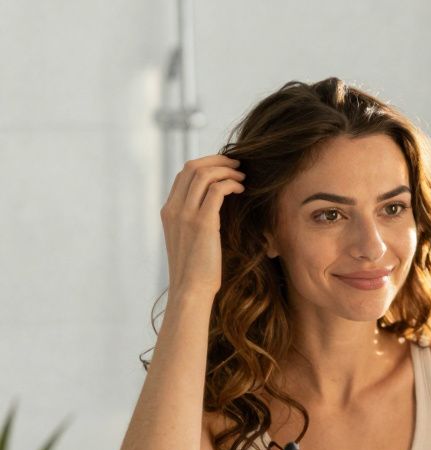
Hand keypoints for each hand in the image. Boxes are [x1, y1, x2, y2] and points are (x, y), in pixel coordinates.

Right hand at [160, 154, 244, 297]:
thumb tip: (216, 204)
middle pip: (192, 167)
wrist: (191, 289)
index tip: (225, 167)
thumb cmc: (196, 268)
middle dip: (217, 160)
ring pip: (204, 174)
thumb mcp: (189, 239)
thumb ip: (195, 219)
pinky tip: (241, 189)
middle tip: (237, 165)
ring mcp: (186, 215)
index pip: (184, 174)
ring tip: (242, 176)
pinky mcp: (202, 223)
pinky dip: (231, 184)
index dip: (206, 164)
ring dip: (227, 170)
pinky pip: (217, 190)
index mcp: (168, 211)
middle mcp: (174, 209)